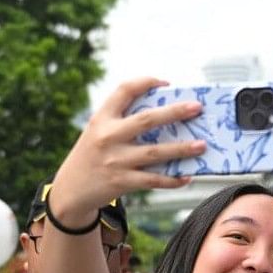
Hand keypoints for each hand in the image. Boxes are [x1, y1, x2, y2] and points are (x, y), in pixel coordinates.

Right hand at [50, 77, 205, 224]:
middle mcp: (108, 137)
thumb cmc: (93, 155)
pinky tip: (188, 176)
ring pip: (155, 153)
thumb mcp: (98, 131)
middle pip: (147, 120)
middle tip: (197, 107)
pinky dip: (172, 179)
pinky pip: (154, 180)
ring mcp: (115, 160)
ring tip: (202, 145)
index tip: (165, 82)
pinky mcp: (122, 182)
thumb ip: (123, 121)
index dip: (145, 82)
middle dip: (174, 112)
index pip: (123, 91)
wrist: (71, 190)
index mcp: (102, 119)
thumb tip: (168, 116)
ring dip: (181, 149)